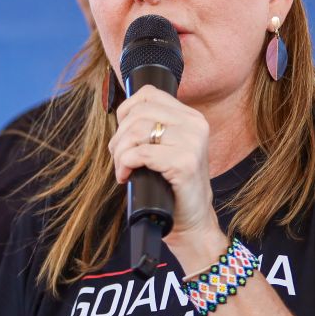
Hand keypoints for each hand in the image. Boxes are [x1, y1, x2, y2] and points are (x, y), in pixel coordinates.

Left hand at [110, 86, 226, 269]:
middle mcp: (196, 125)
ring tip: (123, 168)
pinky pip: (140, 153)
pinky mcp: (184, 163)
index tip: (122, 134)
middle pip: (138, 113)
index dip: (126, 111)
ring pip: (137, 131)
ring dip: (119, 152)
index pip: (148, 94)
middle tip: (119, 158)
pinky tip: (126, 176)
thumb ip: (153, 127)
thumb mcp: (167, 148)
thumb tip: (120, 115)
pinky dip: (125, 164)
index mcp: (192, 117)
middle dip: (119, 137)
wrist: (193, 221)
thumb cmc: (173, 186)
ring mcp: (192, 142)